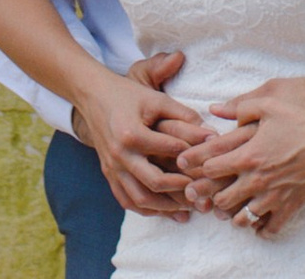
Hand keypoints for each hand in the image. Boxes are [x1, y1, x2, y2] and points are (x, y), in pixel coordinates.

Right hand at [72, 53, 203, 219]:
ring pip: (140, 199)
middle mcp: (120, 155)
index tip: (209, 160)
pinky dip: (146, 209)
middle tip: (201, 190)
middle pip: (154, 182)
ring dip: (165, 207)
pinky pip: (127, 201)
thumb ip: (183, 114)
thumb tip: (210, 133)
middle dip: (180, 189)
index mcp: (131, 133)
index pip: (167, 150)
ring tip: (187, 207)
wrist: (94, 96)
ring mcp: (112, 168)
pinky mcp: (109, 175)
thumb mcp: (155, 99)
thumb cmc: (128, 95)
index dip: (190, 155)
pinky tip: (164, 210)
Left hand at [176, 75, 304, 232]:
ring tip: (231, 207)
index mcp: (248, 155)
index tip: (190, 167)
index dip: (197, 167)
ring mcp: (273, 197)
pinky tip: (257, 221)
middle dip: (211, 196)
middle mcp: (257, 180)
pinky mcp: (289, 207)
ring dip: (233, 214)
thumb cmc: (301, 121)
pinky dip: (260, 228)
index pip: (211, 168)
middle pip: (221, 199)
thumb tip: (216, 109)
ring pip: (242, 219)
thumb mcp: (270, 103)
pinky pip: (269, 229)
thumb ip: (241, 106)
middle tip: (206, 193)